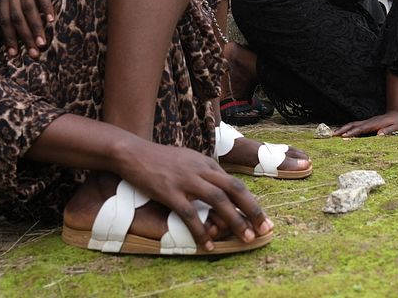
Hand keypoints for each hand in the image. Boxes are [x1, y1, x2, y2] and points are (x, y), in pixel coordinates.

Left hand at [0, 0, 58, 57]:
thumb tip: (27, 20)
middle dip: (23, 37)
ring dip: (35, 27)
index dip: (8, 37)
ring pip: (26, 7)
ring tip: (42, 43)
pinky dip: (45, 6)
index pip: (3, 18)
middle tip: (33, 54)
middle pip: (14, 16)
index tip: (14, 55)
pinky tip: (52, 19)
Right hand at [118, 141, 271, 250]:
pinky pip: (189, 214)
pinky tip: (207, 244)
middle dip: (252, 210)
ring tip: (246, 238)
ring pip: (218, 200)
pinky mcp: (169, 191)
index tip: (262, 219)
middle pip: (234, 189)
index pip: (235, 183)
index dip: (251, 202)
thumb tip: (219, 188)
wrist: (132, 152)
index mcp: (206, 163)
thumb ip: (203, 172)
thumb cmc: (159, 159)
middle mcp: (200, 169)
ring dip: (235, 220)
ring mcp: (185, 180)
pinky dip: (200, 230)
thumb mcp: (187, 160)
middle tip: (265, 229)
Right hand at [333, 111, 397, 137]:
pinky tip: (343, 132)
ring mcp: (367, 122)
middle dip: (342, 130)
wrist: (397, 114)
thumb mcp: (397, 127)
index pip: (361, 129)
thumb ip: (388, 130)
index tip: (343, 136)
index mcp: (374, 124)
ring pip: (352, 124)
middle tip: (333, 135)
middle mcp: (368, 122)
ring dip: (343, 128)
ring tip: (334, 133)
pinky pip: (355, 125)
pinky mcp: (367, 123)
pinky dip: (347, 128)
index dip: (352, 132)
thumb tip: (379, 134)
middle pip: (353, 125)